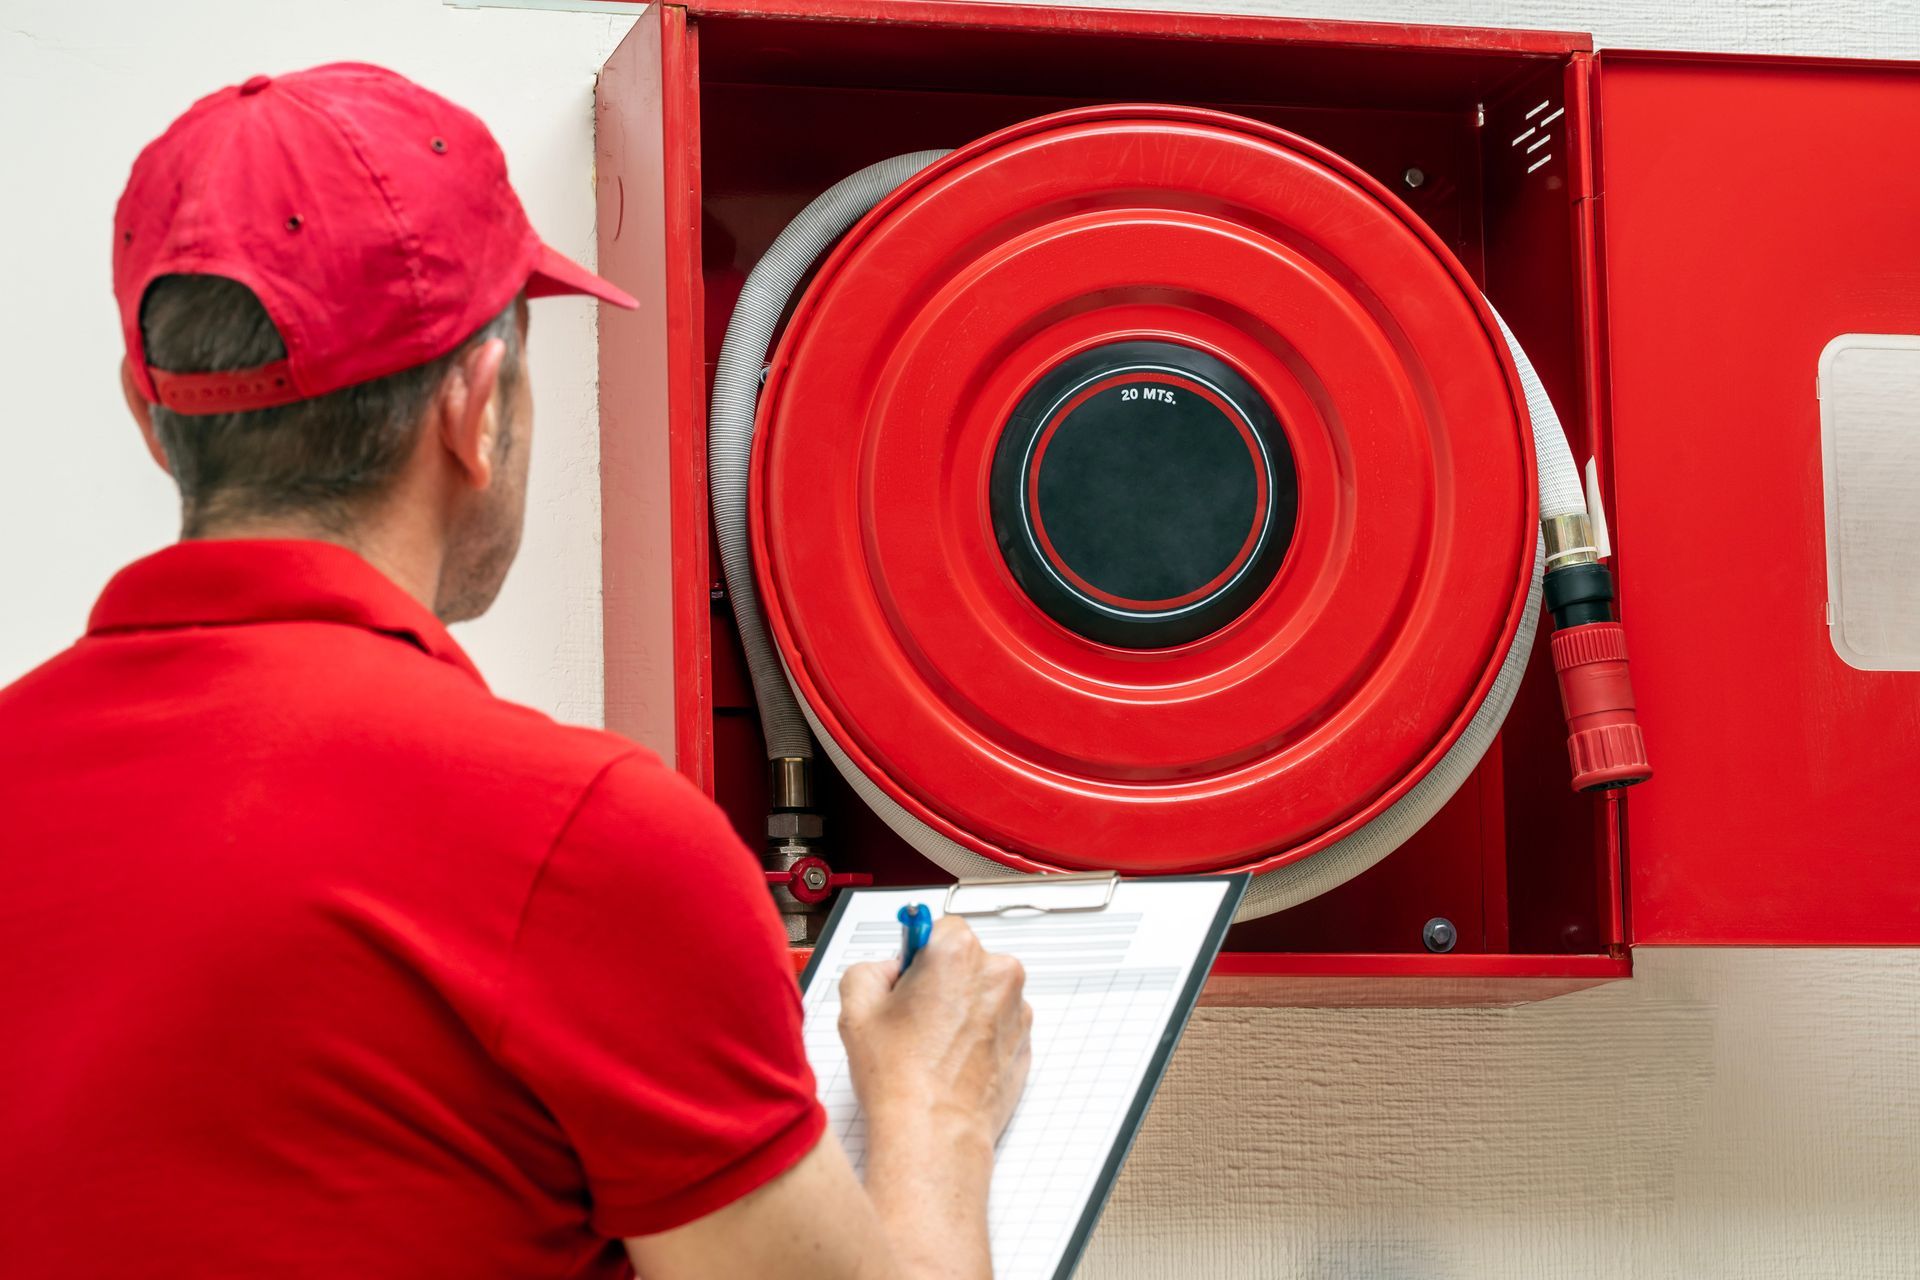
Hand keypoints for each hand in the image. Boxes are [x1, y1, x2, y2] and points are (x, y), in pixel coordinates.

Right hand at [838, 916, 1032, 1150]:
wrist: (934, 1131)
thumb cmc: (902, 1078)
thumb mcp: (856, 1008)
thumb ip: (868, 969)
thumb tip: (884, 971)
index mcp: (957, 952)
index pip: (936, 926)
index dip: (915, 954)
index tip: (907, 974)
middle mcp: (996, 973)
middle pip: (964, 959)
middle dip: (940, 980)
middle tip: (912, 1016)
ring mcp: (1017, 1010)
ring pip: (983, 993)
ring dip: (962, 1008)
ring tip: (930, 1045)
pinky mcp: (1024, 1042)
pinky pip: (998, 1024)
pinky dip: (979, 1036)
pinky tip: (950, 1060)